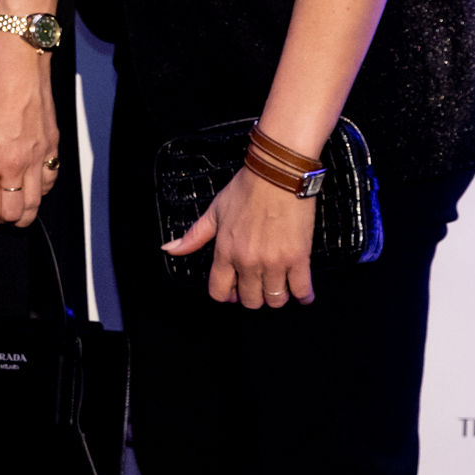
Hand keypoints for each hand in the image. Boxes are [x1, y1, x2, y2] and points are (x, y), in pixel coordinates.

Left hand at [0, 38, 61, 228]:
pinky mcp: (52, 148)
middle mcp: (15, 166)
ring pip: (36, 204)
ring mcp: (37, 159)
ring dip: (24, 212)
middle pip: (15, 214)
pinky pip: (50, 182)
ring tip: (15, 208)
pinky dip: (41, 191)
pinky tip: (31, 186)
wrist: (16, 71)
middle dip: (3, 221)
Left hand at [165, 157, 315, 307]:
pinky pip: (301, 290)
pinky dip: (304, 296)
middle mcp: (247, 261)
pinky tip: (304, 294)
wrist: (278, 174)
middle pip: (250, 300)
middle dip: (253, 297)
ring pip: (275, 299)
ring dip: (276, 297)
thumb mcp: (214, 211)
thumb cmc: (248, 188)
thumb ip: (194, 236)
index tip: (234, 291)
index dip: (227, 295)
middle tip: (259, 287)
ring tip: (279, 287)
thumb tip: (170, 249)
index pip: (219, 292)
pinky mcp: (298, 258)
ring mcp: (273, 262)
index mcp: (225, 251)